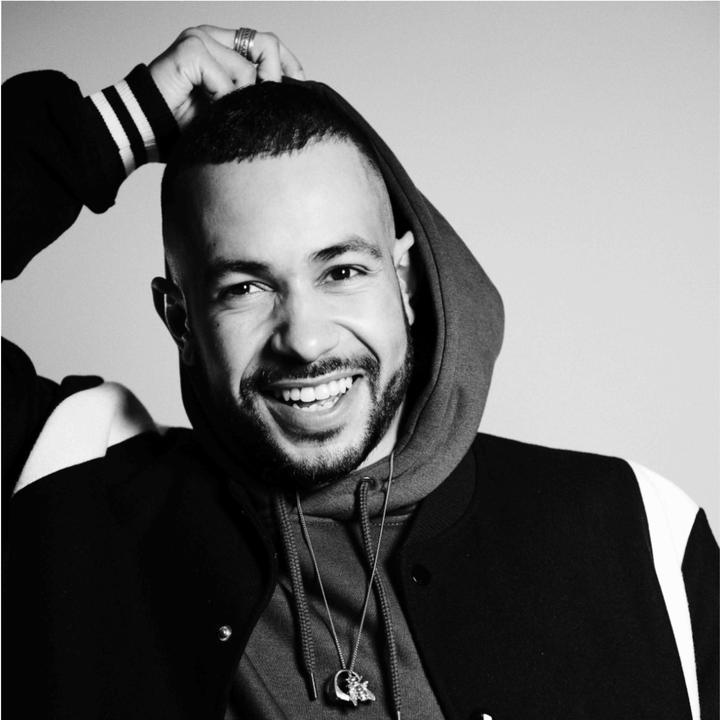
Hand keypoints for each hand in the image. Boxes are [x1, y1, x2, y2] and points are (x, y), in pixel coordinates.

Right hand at [149, 25, 304, 128]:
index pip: (267, 42)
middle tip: (257, 109)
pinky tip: (206, 114)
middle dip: (271, 82)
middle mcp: (211, 36)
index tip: (301, 84)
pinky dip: (222, 102)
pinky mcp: (190, 51)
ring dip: (239, 102)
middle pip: (266, 45)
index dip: (288, 61)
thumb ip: (251, 99)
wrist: (143, 132)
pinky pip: (227, 80)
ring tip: (220, 117)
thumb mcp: (228, 112)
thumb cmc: (182, 128)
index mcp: (221, 46)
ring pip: (247, 70)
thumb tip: (287, 102)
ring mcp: (199, 39)